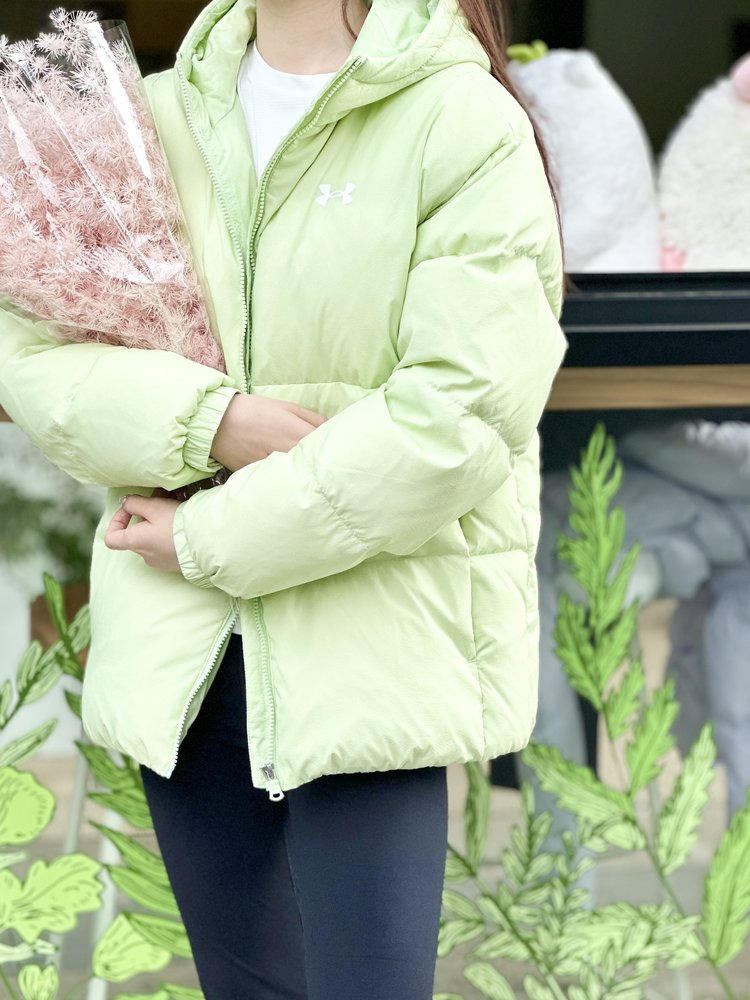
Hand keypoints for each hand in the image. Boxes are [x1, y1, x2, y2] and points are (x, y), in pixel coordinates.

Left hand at [104, 495, 181, 572]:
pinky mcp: (175, 563)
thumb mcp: (154, 506)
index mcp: (135, 542)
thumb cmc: (177, 525)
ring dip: (158, 524)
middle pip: (135, 535)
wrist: (206, 543)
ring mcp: (160, 561)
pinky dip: (169, 534)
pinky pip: (166, 546)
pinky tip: (182, 524)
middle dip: (144, 516)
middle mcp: (145, 555)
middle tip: (160, 501)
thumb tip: (125, 503)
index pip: (111, 538)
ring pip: (152, 539)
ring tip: (174, 509)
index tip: (130, 509)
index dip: (116, 521)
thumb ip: (135, 503)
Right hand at [211, 394, 326, 470]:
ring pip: (299, 476)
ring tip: (310, 473)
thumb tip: (332, 428)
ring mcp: (274, 469)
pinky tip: (288, 478)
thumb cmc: (254, 410)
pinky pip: (280, 481)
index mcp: (296, 434)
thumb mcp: (286, 407)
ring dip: (306, 474)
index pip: (326, 446)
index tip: (339, 448)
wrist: (218, 424)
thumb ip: (312, 418)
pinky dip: (287, 480)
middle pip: (315, 464)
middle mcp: (288, 454)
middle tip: (329, 463)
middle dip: (323, 463)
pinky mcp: (262, 478)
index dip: (334, 447)